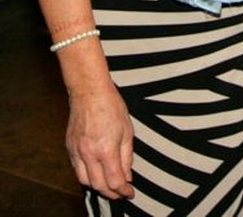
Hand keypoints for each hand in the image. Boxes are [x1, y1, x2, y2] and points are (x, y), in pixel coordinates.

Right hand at [66, 83, 134, 199]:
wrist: (89, 91)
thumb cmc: (110, 106)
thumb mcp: (127, 131)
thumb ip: (127, 157)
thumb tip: (127, 176)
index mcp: (106, 149)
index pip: (114, 181)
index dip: (123, 191)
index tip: (129, 192)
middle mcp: (88, 154)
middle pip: (98, 186)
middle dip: (111, 193)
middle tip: (121, 192)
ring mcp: (76, 152)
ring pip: (85, 181)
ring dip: (98, 187)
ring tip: (109, 185)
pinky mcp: (69, 148)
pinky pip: (77, 170)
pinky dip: (87, 176)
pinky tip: (96, 172)